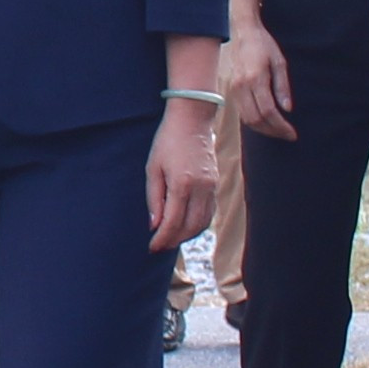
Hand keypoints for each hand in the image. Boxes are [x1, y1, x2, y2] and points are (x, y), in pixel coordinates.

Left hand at [144, 103, 217, 248]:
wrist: (192, 120)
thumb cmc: (167, 141)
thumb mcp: (153, 167)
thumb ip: (154, 198)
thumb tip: (155, 225)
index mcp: (182, 183)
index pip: (173, 221)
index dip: (162, 238)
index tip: (152, 247)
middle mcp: (201, 188)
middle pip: (191, 227)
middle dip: (175, 240)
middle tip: (160, 246)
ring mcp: (211, 187)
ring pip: (203, 222)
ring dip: (187, 235)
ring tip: (172, 238)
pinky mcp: (216, 184)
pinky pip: (210, 212)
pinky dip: (199, 223)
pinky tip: (186, 226)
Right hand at [220, 16, 296, 142]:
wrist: (243, 33)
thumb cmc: (264, 45)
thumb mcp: (279, 62)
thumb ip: (283, 87)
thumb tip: (287, 109)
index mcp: (255, 78)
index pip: (268, 111)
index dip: (281, 126)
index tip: (292, 133)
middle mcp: (241, 86)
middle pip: (256, 119)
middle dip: (273, 131)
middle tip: (288, 135)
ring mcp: (234, 89)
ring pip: (247, 119)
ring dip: (263, 129)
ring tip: (279, 131)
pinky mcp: (231, 90)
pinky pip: (242, 112)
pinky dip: (254, 122)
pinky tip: (266, 122)